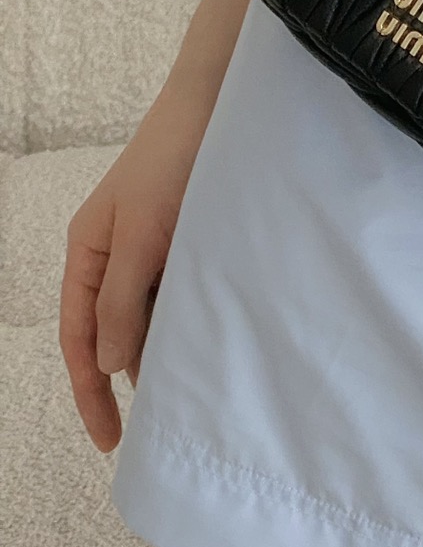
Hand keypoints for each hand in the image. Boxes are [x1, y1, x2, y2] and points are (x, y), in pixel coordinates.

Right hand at [58, 82, 215, 451]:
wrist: (218, 107)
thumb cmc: (171, 163)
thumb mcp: (141, 237)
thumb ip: (123, 302)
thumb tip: (109, 366)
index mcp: (88, 254)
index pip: (79, 340)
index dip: (90, 392)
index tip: (111, 439)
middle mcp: (116, 256)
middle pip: (113, 333)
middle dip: (131, 375)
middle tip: (165, 420)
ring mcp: (153, 248)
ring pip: (152, 315)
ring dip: (167, 347)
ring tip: (195, 386)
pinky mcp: (189, 240)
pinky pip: (182, 292)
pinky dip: (192, 316)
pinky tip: (215, 336)